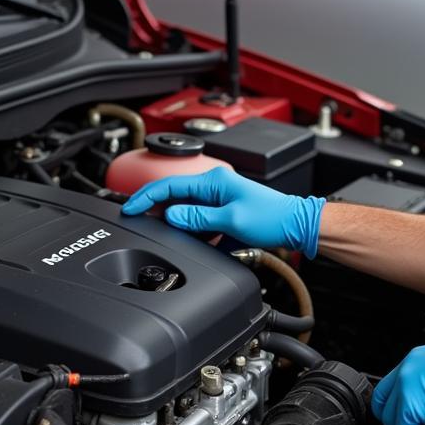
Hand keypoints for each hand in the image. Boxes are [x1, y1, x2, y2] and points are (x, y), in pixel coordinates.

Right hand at [121, 167, 325, 258]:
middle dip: (159, 213)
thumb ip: (197, 219)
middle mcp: (214, 187)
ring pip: (187, 213)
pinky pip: (201, 223)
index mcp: (213, 181)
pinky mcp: (225, 213)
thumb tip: (170, 217)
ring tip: (178, 238)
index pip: (168, 185)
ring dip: (180, 226)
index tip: (129, 208)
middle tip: (142, 225)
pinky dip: (197, 233)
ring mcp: (219, 200)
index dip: (145, 197)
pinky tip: (200, 243)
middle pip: (175, 199)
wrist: (296, 225)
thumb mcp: (231, 220)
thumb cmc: (272, 218)